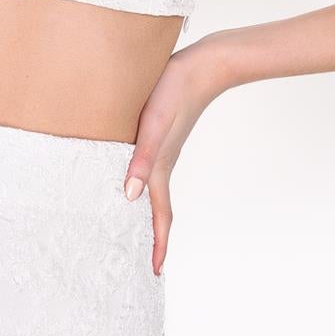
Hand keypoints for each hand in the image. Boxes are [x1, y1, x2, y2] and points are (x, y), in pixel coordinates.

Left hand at [123, 34, 235, 275]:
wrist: (205, 63)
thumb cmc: (176, 90)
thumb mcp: (154, 125)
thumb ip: (142, 158)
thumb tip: (129, 196)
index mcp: (161, 167)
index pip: (160, 215)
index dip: (157, 244)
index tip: (155, 271)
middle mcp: (163, 162)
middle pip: (157, 208)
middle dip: (150, 235)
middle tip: (139, 256)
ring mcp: (165, 148)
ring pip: (153, 188)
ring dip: (146, 210)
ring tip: (130, 222)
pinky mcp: (163, 132)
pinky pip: (151, 166)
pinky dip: (142, 180)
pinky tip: (129, 171)